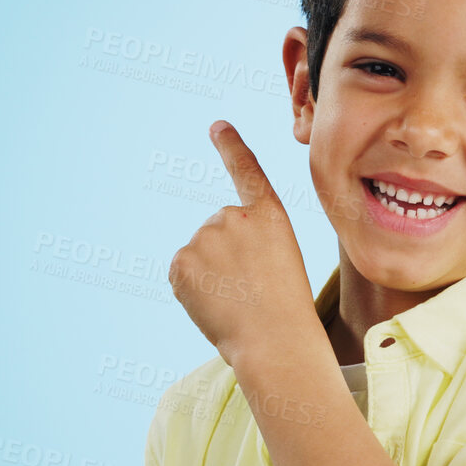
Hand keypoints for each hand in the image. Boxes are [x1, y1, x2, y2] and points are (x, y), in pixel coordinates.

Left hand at [168, 120, 318, 367]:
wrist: (274, 340)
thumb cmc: (284, 311)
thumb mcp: (278, 263)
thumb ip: (245, 244)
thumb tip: (204, 249)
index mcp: (268, 216)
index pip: (247, 172)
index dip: (231, 147)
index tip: (217, 126)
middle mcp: (233, 217)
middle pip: (217, 232)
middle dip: (224, 258)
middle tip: (248, 289)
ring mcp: (205, 236)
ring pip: (199, 254)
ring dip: (210, 277)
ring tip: (234, 300)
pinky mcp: (181, 260)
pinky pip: (182, 273)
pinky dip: (192, 291)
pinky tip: (214, 304)